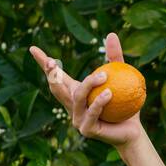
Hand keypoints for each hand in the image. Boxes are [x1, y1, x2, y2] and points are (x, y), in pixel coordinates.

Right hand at [29, 31, 144, 149]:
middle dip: (51, 74)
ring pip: (76, 98)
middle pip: (56, 87)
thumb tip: (111, 34)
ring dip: (89, 85)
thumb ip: (114, 57)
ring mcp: (77, 119)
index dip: (43, 64)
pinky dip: (99, 102)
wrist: (132, 131)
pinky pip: (92, 113)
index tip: (32, 49)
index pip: (57, 76)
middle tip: (52, 62)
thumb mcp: (121, 76)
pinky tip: (109, 94)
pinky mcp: (87, 129)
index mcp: (74, 93)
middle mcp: (71, 106)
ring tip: (105, 76)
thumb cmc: (125, 103)